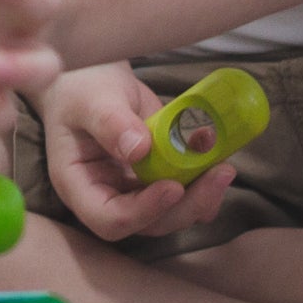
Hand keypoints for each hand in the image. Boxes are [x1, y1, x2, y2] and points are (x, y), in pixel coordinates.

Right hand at [39, 63, 235, 242]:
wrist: (92, 78)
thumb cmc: (80, 87)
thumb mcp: (92, 98)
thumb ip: (110, 122)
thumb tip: (139, 149)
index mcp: (79, 184)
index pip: (109, 218)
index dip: (143, 212)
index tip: (173, 187)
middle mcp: (106, 195)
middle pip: (147, 224)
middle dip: (185, 206)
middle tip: (218, 175)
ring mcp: (132, 189)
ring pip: (169, 213)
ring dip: (200, 198)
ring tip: (224, 168)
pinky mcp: (155, 178)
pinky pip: (181, 194)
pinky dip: (202, 184)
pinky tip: (218, 162)